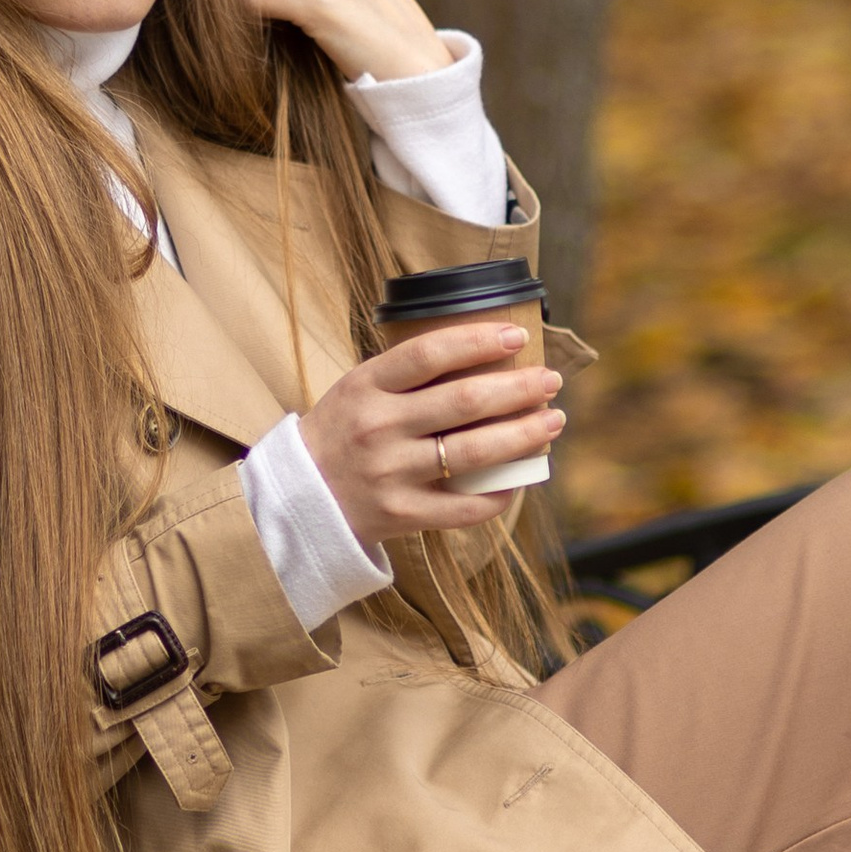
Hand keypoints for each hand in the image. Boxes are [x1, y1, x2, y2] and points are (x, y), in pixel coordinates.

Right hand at [296, 323, 564, 541]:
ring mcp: (390, 473)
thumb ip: (408, 375)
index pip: (430, 353)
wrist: (298, 499)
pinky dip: (500, 492)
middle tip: (550, 381)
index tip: (518, 337)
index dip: (479, 341)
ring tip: (552, 421)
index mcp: (365, 386)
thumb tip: (486, 356)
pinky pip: (464, 506)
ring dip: (523, 435)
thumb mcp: (359, 389)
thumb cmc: (343, 433)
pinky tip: (521, 478)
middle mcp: (378, 427)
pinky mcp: (401, 514)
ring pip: (473, 453)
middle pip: (464, 402)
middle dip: (518, 388)